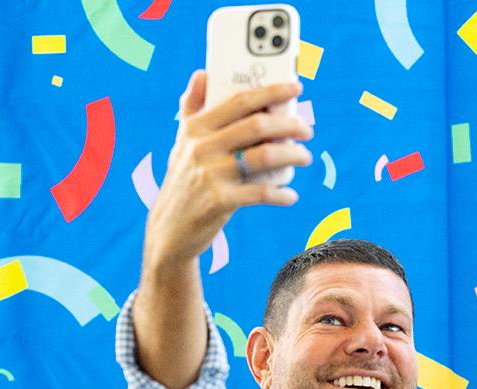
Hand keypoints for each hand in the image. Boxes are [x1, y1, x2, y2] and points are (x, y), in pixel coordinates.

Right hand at [143, 71, 313, 272]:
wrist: (170, 227)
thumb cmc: (184, 179)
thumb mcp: (182, 142)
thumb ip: (191, 107)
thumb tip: (203, 73)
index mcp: (196, 128)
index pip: (239, 102)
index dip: (271, 92)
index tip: (296, 87)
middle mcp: (202, 147)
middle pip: (257, 126)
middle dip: (290, 125)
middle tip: (307, 131)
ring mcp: (211, 174)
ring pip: (265, 157)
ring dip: (293, 156)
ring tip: (305, 158)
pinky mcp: (220, 201)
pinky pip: (261, 193)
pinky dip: (281, 194)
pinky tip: (291, 195)